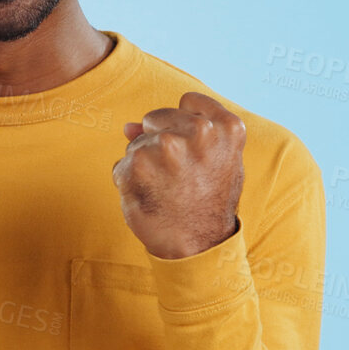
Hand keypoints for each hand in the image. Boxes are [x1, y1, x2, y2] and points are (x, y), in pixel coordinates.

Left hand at [111, 92, 244, 258]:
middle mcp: (198, 131)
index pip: (189, 101)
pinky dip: (128, 180)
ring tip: (165, 190)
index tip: (190, 148)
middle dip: (159, 141)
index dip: (183, 124)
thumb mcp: (216, 163)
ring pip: (137, 143)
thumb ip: (185, 133)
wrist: (198, 248)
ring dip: (143, 164)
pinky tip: (149, 197)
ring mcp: (166, 147)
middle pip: (157, 117)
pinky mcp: (136, 164)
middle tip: (178, 175)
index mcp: (226, 127)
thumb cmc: (208, 203)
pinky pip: (122, 165)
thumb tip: (128, 125)